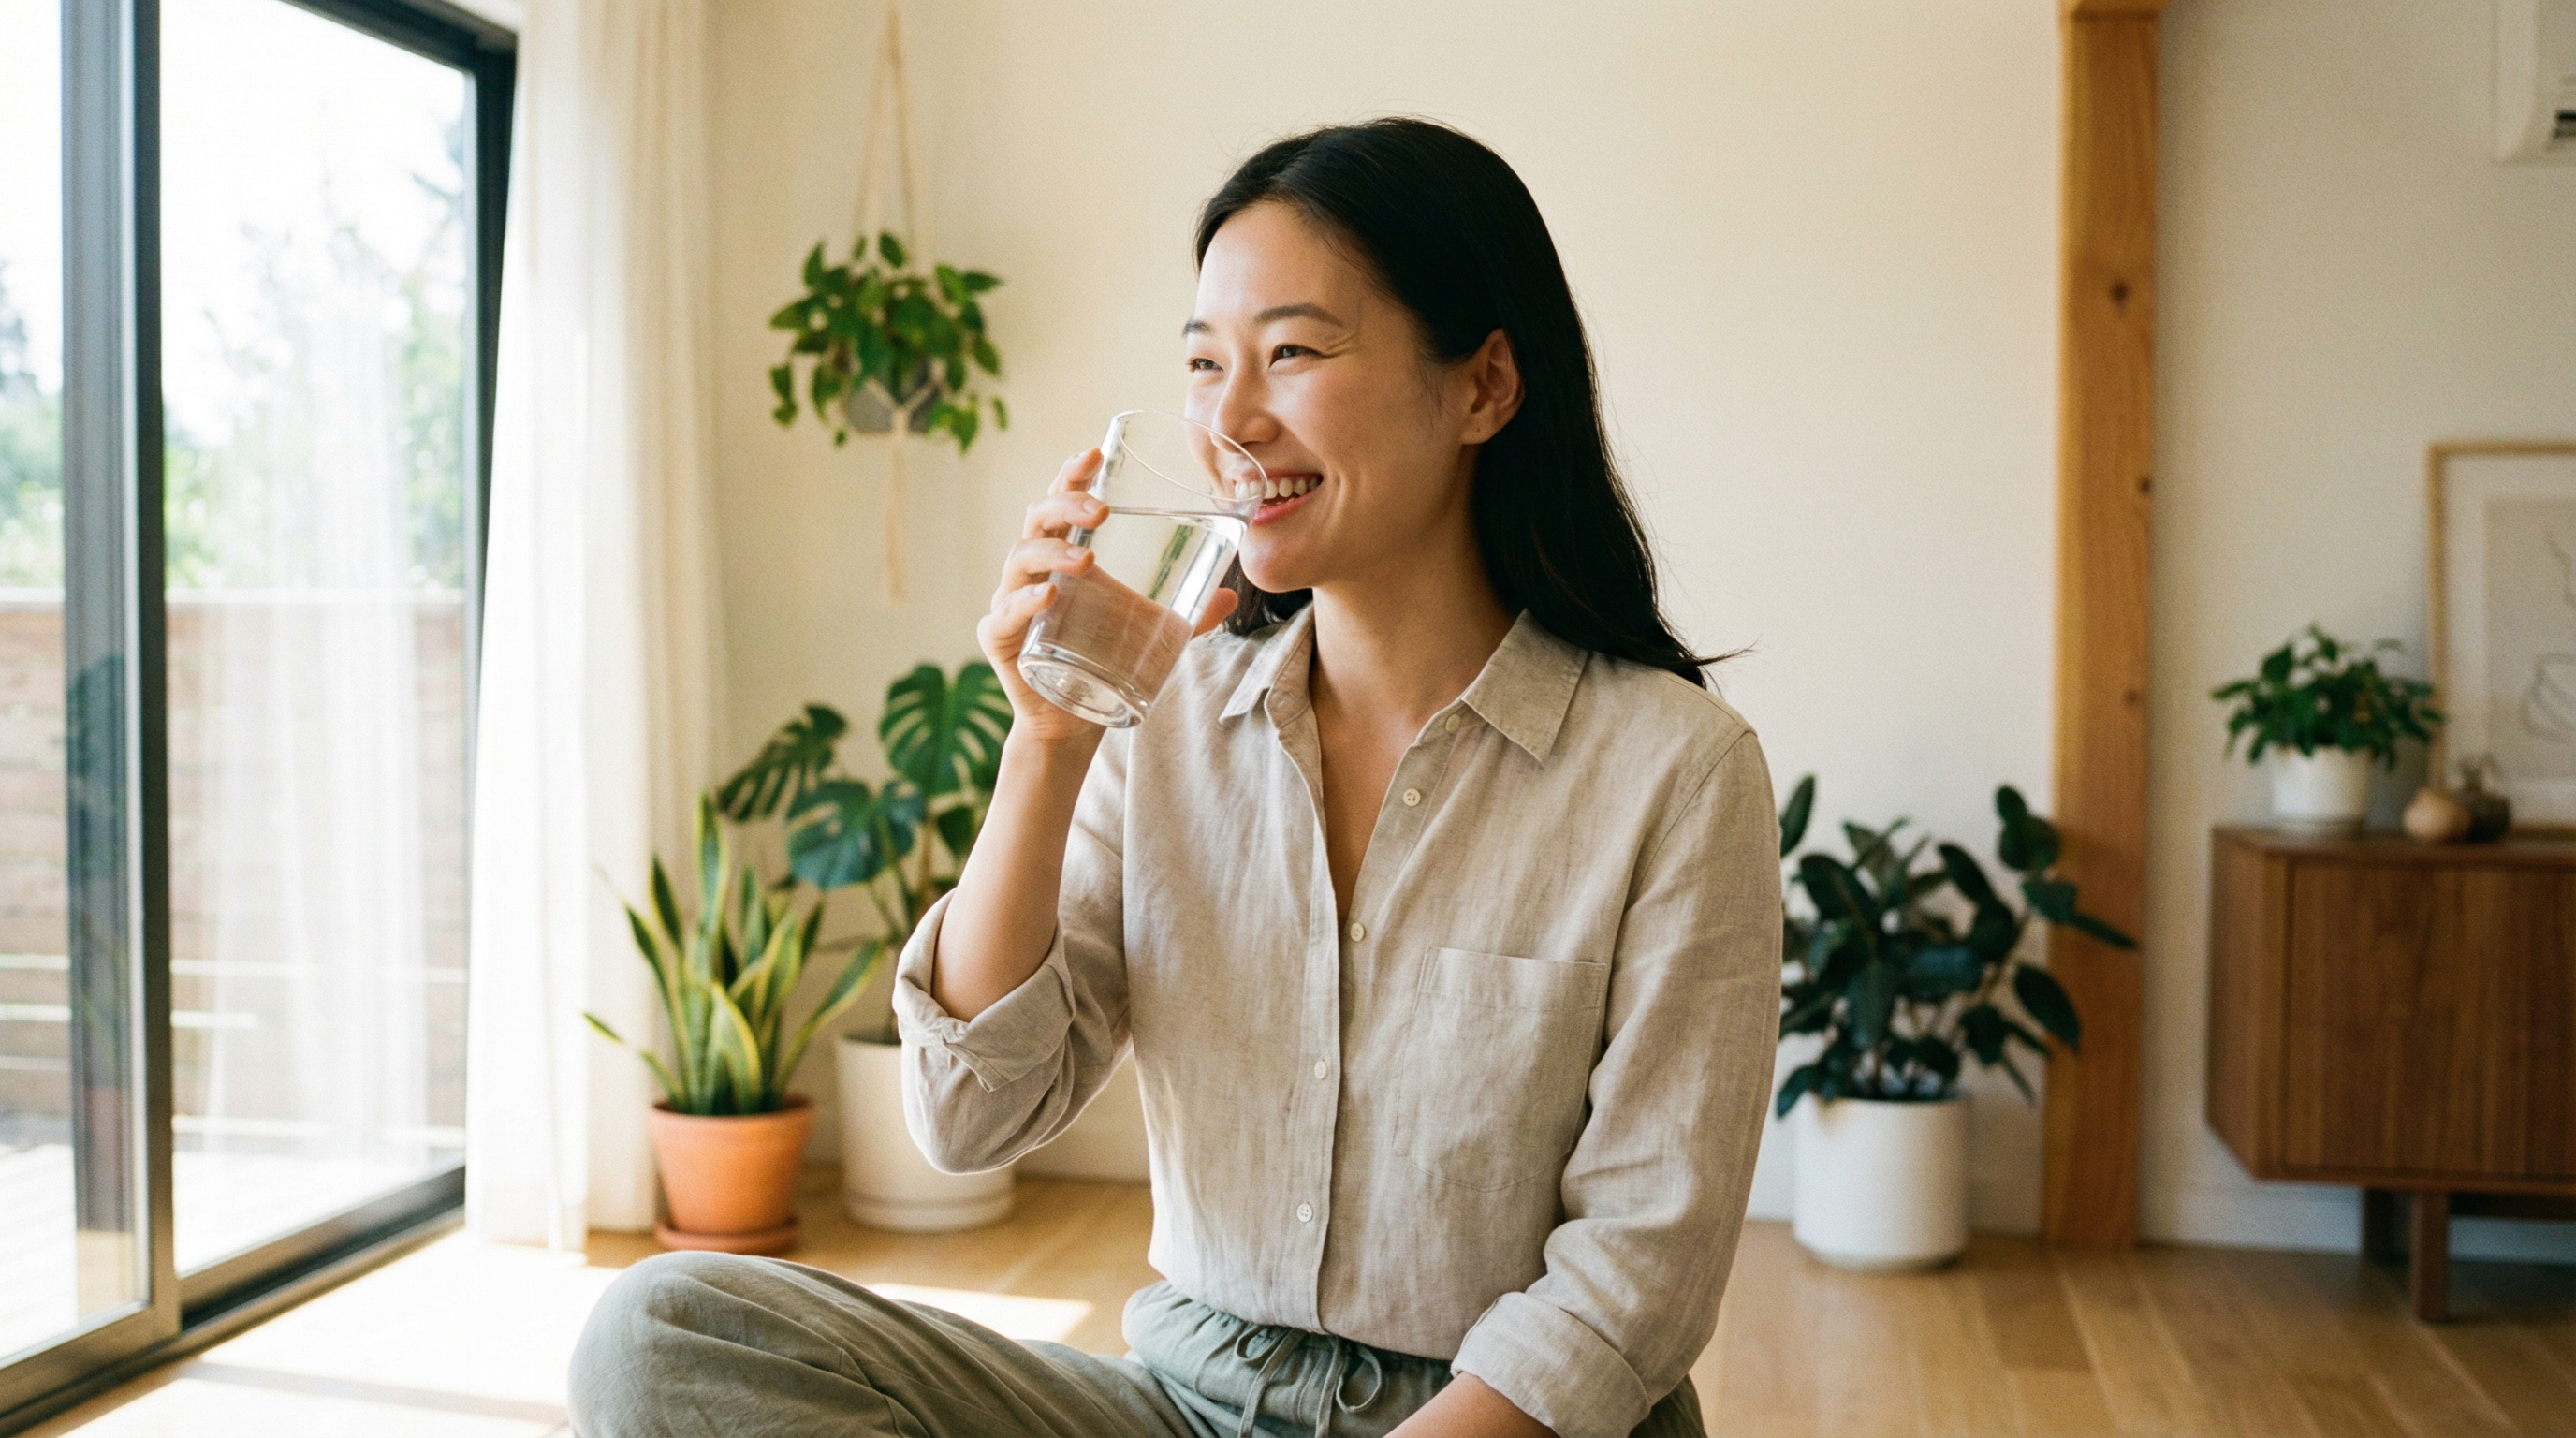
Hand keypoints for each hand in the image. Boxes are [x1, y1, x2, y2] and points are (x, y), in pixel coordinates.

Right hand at [977, 448, 1238, 744]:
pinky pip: (1006, 613)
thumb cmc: (1105, 663)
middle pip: (1037, 520)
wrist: (1073, 722)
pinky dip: (1026, 601)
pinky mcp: (999, 638)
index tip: (1094, 453)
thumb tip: (1231, 595)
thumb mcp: (1153, 635)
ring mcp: (1011, 602)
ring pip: (1019, 559)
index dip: (1072, 475)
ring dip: (1052, 553)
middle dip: (1065, 506)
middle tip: (1099, 511)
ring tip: (1086, 560)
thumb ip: (1190, 616)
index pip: (1062, 504)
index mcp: (1064, 557)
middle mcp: (1032, 571)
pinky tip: (1049, 596)